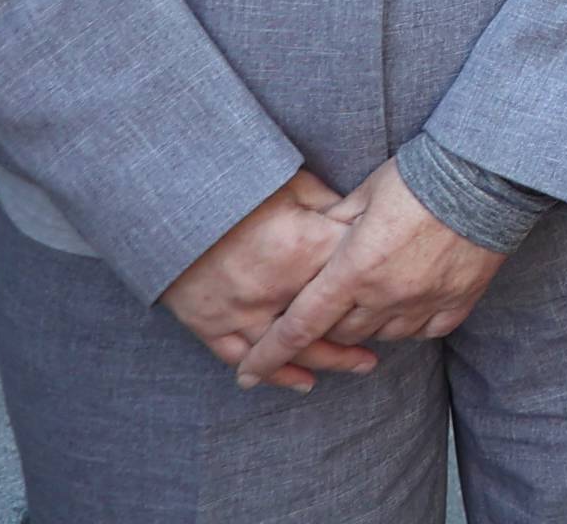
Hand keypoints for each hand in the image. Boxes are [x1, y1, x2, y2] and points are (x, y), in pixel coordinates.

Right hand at [163, 175, 374, 388]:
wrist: (168, 204)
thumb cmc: (239, 188)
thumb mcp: (296, 185)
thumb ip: (333, 206)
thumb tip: (365, 218)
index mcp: (306, 248)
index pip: (356, 270)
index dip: (380, 275)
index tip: (398, 282)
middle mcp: (278, 288)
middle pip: (332, 322)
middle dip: (364, 333)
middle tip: (388, 339)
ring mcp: (242, 311)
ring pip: (293, 348)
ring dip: (330, 361)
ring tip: (360, 365)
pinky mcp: (210, 323)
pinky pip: (245, 358)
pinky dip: (273, 374)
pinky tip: (300, 382)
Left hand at [230, 164, 501, 382]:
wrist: (486, 172)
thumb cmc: (418, 176)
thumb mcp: (363, 194)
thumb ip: (333, 225)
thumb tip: (312, 240)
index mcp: (353, 270)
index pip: (299, 327)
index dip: (268, 355)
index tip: (246, 374)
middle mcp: (385, 295)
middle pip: (341, 333)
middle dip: (330, 321)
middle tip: (337, 295)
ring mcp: (424, 302)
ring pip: (382, 335)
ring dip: (371, 321)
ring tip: (378, 292)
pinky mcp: (459, 300)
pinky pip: (426, 330)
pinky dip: (413, 322)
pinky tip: (412, 302)